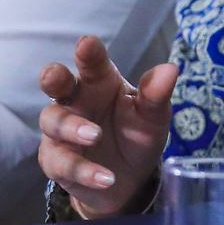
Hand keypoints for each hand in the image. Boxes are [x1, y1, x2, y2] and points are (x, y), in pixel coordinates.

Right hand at [37, 35, 172, 218]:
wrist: (129, 181)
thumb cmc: (137, 135)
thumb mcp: (153, 117)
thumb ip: (157, 94)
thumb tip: (170, 69)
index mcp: (100, 82)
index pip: (92, 62)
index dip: (88, 52)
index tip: (87, 44)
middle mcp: (76, 101)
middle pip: (56, 83)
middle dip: (53, 77)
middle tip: (54, 77)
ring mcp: (61, 131)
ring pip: (54, 121)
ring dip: (73, 127)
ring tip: (95, 135)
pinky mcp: (56, 161)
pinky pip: (62, 163)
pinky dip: (84, 170)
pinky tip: (107, 177)